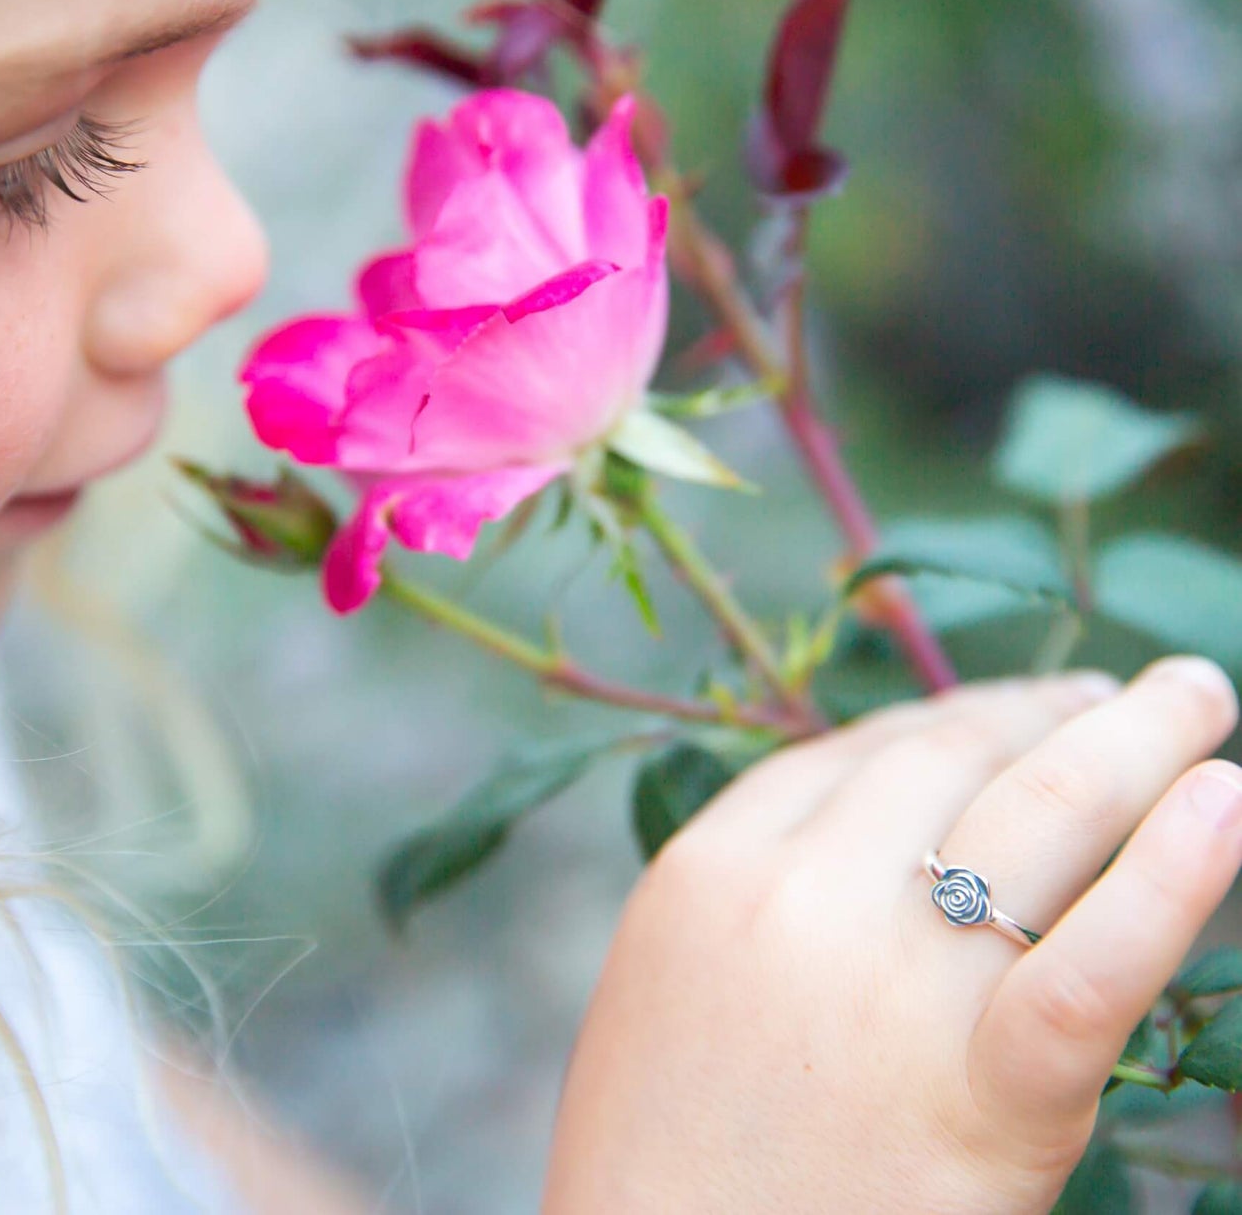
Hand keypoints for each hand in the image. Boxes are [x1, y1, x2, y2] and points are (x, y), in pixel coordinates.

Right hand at [542, 659, 1241, 1213]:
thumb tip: (876, 827)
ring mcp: (888, 989)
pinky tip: (1229, 803)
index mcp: (710, 868)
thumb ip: (756, 888)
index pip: (863, 752)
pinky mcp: (986, 1099)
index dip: (959, 712)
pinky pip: (1093, 965)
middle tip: (1125, 691)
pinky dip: (1173, 877)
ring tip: (1193, 695)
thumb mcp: (671, 984)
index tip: (1019, 703)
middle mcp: (797, 899)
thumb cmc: (664, 1158)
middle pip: (955, 760)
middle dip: (1050, 710)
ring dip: (1136, 739)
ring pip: (1038, 818)